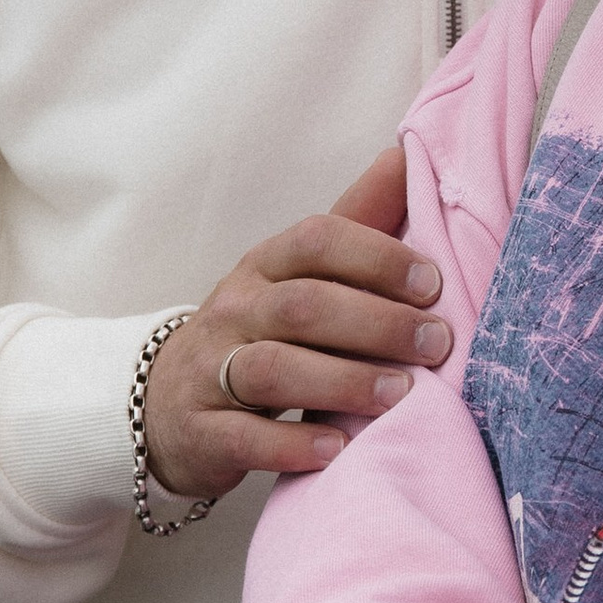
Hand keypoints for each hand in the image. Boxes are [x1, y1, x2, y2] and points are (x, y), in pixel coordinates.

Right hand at [140, 148, 452, 498]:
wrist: (165, 405)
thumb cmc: (258, 332)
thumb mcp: (299, 275)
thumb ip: (356, 222)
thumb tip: (406, 154)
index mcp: (264, 265)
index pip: (316, 240)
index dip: (377, 256)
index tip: (433, 283)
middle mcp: (234, 310)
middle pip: (302, 305)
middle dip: (376, 323)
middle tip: (436, 344)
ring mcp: (210, 371)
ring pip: (273, 369)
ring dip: (344, 381)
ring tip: (400, 395)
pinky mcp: (202, 432)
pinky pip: (244, 437)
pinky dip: (293, 444)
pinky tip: (338, 449)